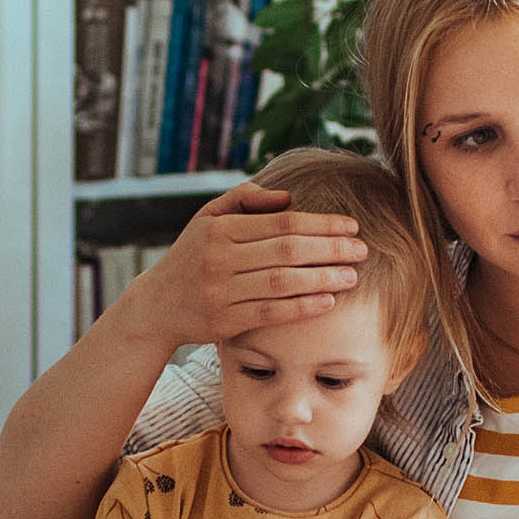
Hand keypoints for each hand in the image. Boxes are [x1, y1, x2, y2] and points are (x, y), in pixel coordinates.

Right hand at [108, 182, 365, 348]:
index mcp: (220, 229)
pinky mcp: (224, 321)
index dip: (321, 224)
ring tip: (352, 275)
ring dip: (322, 279)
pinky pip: (270, 313)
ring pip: (282, 282)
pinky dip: (301, 307)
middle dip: (330, 249)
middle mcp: (219, 258)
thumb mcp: (207, 218)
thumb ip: (245, 200)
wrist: (156, 307)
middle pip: (287, 251)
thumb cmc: (191, 256)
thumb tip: (288, 197)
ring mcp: (221, 291)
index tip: (351, 226)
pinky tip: (328, 302)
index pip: (282, 223)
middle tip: (362, 250)